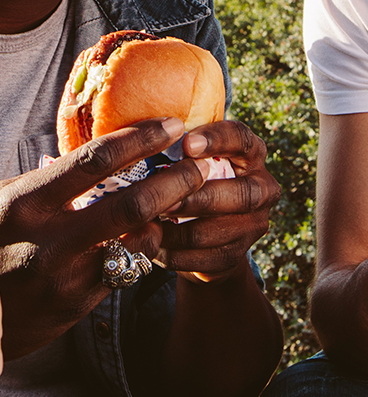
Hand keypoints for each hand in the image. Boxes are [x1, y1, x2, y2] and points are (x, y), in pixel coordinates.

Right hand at [0, 117, 210, 356]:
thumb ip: (45, 182)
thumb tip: (92, 157)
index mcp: (24, 201)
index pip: (94, 160)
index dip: (140, 139)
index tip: (171, 125)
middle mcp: (46, 238)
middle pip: (131, 203)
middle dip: (175, 182)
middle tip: (199, 168)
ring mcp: (64, 276)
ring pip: (137, 242)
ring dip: (166, 220)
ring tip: (184, 203)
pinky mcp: (76, 305)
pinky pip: (124, 271)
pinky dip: (142, 250)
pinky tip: (152, 235)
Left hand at [157, 120, 279, 281]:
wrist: (202, 233)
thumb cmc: (183, 181)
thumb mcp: (182, 160)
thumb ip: (169, 150)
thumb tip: (135, 138)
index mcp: (249, 154)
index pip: (241, 139)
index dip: (217, 140)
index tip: (187, 143)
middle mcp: (261, 187)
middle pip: (242, 194)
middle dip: (200, 198)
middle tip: (165, 201)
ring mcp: (254, 224)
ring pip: (220, 231)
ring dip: (181, 231)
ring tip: (148, 226)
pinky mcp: (237, 255)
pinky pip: (208, 258)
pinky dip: (177, 254)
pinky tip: (152, 247)